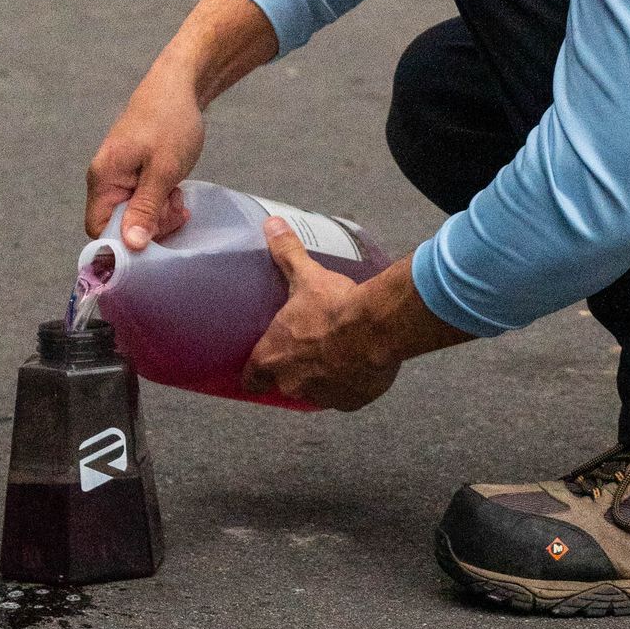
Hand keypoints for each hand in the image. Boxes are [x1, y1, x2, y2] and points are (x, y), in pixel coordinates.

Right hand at [85, 68, 204, 247]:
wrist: (179, 86)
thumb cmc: (170, 123)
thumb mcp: (164, 170)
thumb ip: (145, 208)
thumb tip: (131, 245)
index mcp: (103, 179)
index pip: (99, 229)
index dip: (124, 242)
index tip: (156, 238)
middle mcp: (104, 180)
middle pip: (119, 224)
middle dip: (150, 225)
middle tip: (176, 210)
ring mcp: (119, 176)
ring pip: (134, 214)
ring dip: (159, 214)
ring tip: (178, 196)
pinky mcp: (133, 173)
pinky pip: (142, 200)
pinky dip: (160, 202)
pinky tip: (176, 191)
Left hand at [242, 222, 407, 410]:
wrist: (378, 328)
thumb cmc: (334, 306)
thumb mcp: (307, 277)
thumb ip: (287, 253)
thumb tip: (272, 225)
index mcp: (273, 358)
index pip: (251, 380)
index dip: (256, 372)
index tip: (262, 363)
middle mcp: (293, 384)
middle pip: (285, 384)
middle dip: (294, 370)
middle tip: (306, 349)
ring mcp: (323, 397)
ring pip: (317, 391)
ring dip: (322, 378)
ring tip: (335, 354)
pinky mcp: (352, 403)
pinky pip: (346, 396)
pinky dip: (350, 383)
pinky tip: (358, 364)